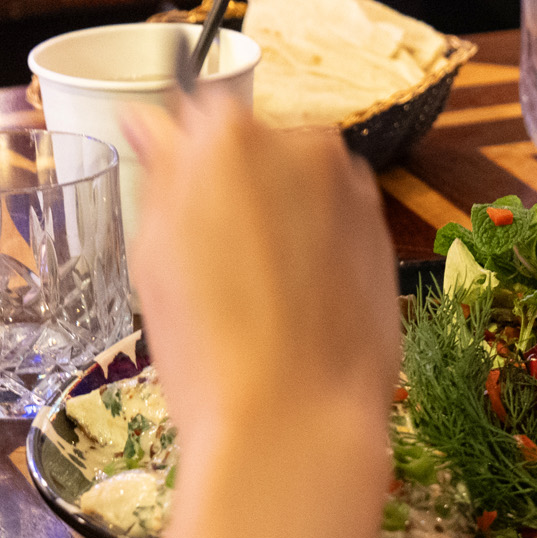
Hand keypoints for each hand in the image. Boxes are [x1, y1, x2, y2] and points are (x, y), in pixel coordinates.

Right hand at [122, 96, 399, 479]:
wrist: (297, 420)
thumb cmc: (209, 344)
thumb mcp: (154, 250)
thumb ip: (160, 169)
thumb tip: (149, 124)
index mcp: (232, 134)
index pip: (200, 117)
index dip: (185, 165)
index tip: (179, 208)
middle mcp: (305, 145)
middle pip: (259, 147)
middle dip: (239, 188)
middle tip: (215, 264)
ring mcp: (355, 193)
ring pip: (303, 187)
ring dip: (283, 218)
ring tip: (261, 294)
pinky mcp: (387, 240)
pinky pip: (339, 227)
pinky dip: (320, 252)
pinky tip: (299, 308)